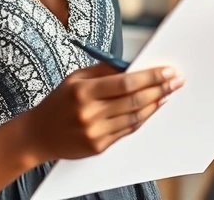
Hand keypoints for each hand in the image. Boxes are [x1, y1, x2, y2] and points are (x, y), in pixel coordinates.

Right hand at [22, 64, 183, 162]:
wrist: (37, 135)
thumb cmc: (60, 101)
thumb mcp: (76, 79)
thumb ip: (105, 71)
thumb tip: (136, 67)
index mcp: (83, 91)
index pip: (126, 83)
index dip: (151, 77)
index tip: (168, 71)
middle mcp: (89, 113)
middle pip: (134, 100)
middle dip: (160, 89)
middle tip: (176, 81)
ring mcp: (94, 132)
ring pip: (135, 117)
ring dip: (155, 105)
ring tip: (168, 94)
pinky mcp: (98, 147)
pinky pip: (127, 131)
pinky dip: (143, 118)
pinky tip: (152, 108)